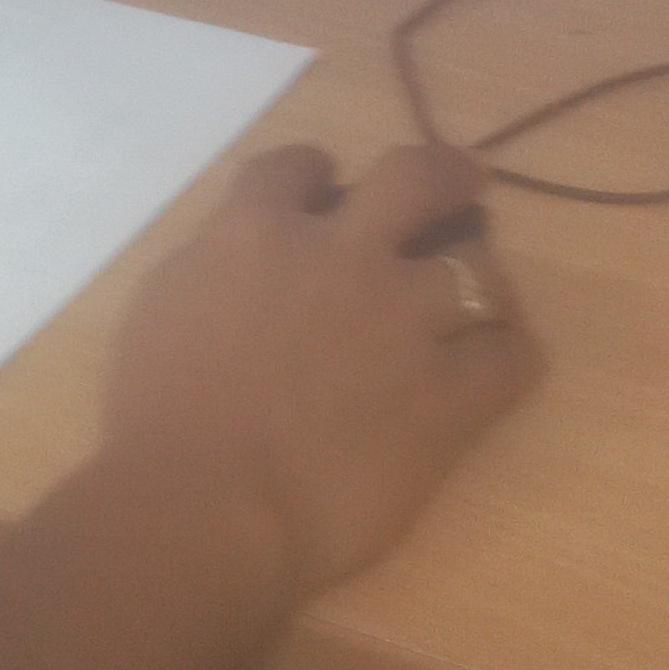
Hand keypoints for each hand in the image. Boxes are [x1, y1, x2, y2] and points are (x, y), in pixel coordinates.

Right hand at [91, 140, 540, 618]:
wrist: (205, 503)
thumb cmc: (157, 418)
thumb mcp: (164, 307)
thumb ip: (215, 267)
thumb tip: (245, 263)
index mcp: (257, 232)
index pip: (296, 166)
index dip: (314, 171)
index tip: (325, 185)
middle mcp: (342, 256)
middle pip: (416, 178)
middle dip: (445, 174)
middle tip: (462, 184)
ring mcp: (403, 322)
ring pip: (479, 268)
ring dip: (479, 278)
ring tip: (481, 296)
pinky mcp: (447, 396)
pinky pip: (511, 359)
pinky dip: (510, 355)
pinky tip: (501, 364)